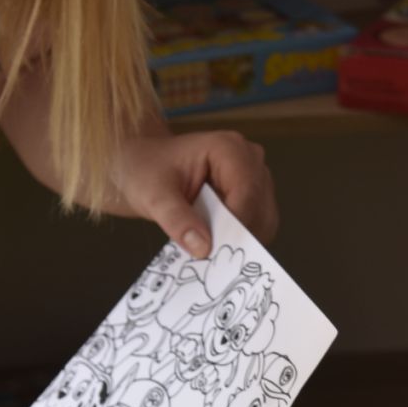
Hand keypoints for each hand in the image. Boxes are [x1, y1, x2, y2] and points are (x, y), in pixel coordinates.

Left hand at [110, 130, 278, 255]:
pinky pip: (257, 226)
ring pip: (264, 221)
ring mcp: (254, 179)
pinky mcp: (252, 198)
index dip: (236, 224)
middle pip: (260, 208)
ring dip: (240, 241)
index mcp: (228, 149)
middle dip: (238, 236)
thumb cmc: (147, 171)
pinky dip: (239, 241)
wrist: (144, 166)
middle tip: (210, 257)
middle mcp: (249, 160)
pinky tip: (215, 245)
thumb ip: (177, 219)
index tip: (215, 251)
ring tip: (210, 250)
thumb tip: (203, 249)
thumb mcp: (153, 196)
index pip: (247, 192)